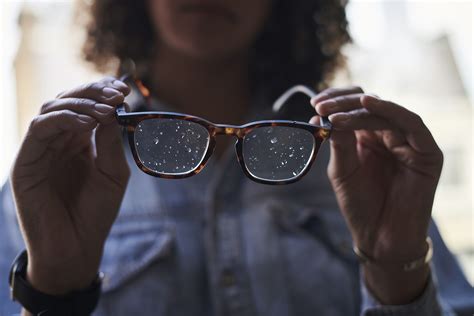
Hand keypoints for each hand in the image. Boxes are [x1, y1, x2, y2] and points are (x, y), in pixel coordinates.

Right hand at [10, 77, 130, 294]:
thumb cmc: (97, 212)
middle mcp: (58, 142)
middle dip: (94, 92)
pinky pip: (40, 128)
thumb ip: (111, 141)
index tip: (125, 90)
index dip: (103, 93)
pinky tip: (88, 122)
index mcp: (79, 143)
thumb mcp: (113, 172)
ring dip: (81, 103)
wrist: (77, 247)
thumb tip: (114, 108)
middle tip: (118, 93)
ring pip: (52, 108)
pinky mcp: (26, 162)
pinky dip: (64, 119)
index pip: (86, 106)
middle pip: (68, 100)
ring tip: (106, 110)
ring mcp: (41, 150)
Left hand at [310, 87, 442, 302]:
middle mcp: (390, 136)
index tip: (315, 103)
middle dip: (343, 103)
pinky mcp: (427, 152)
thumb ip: (338, 142)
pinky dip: (390, 110)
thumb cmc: (360, 205)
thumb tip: (322, 114)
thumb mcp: (342, 170)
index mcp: (369, 138)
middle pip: (369, 104)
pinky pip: (411, 123)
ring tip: (335, 114)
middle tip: (322, 106)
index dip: (336, 100)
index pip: (355, 108)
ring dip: (359, 108)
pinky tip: (368, 104)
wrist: (379, 237)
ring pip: (386, 112)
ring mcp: (410, 142)